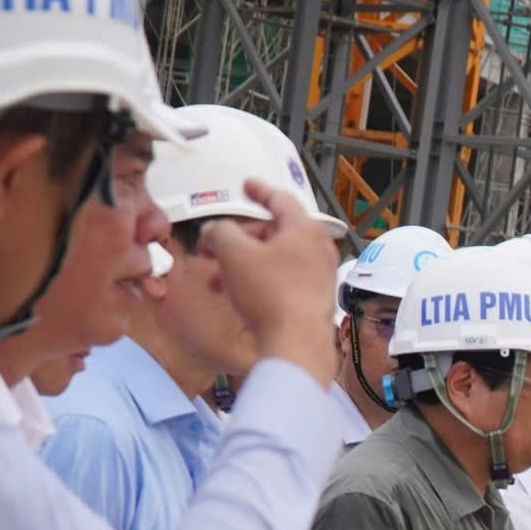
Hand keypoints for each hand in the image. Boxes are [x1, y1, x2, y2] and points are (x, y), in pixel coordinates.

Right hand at [198, 181, 338, 383]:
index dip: (258, 190)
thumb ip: (219, 231)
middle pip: (272, 233)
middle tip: (212, 246)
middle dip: (237, 239)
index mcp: (304, 229)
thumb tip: (215, 231)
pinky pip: (281, 281)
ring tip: (214, 279)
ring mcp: (318, 276)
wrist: (295, 344)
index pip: (280, 199)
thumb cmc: (271, 295)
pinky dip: (257, 281)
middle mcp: (318, 250)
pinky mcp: (312, 300)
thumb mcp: (233, 253)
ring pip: (273, 260)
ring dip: (241, 264)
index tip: (247, 185)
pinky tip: (235, 296)